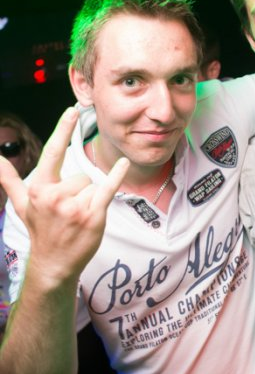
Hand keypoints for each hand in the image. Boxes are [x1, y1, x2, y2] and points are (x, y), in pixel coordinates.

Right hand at [0, 107, 128, 282]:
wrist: (54, 262)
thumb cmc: (40, 230)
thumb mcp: (22, 204)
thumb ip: (9, 179)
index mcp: (40, 189)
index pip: (53, 152)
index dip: (63, 129)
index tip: (72, 111)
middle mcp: (56, 196)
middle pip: (81, 175)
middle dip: (79, 190)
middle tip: (69, 211)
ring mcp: (75, 207)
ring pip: (93, 185)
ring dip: (90, 198)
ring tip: (78, 217)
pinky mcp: (93, 215)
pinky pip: (108, 189)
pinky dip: (117, 176)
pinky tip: (123, 164)